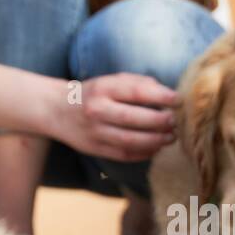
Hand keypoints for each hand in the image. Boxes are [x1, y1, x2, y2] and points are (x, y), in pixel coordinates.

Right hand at [51, 72, 176, 161]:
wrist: (56, 110)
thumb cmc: (92, 93)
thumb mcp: (110, 80)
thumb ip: (137, 83)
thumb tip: (167, 94)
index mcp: (102, 88)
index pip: (136, 92)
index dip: (161, 96)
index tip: (178, 100)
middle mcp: (97, 110)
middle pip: (135, 119)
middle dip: (161, 122)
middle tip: (176, 122)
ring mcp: (95, 132)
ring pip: (131, 140)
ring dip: (156, 141)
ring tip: (171, 137)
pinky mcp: (95, 149)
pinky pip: (124, 154)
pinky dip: (144, 153)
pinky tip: (155, 148)